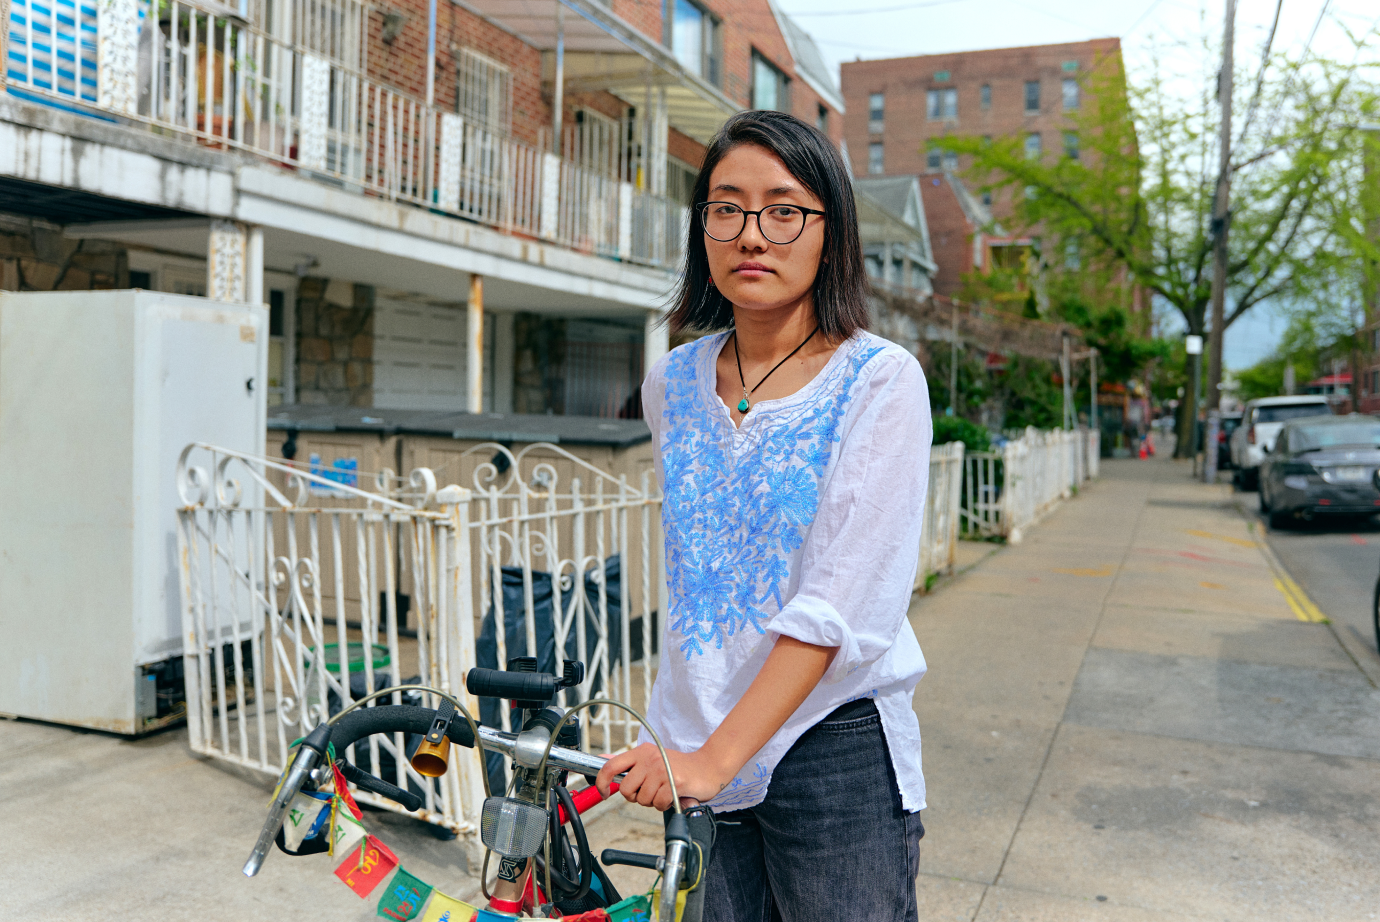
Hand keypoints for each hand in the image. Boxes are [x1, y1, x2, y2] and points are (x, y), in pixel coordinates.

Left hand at [595, 743, 729, 811]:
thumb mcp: (652, 758)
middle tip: (650, 791)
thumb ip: (630, 763)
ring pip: (642, 799)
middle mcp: (650, 758)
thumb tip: (602, 760)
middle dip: (636, 796)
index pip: (611, 766)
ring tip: (664, 791)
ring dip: (653, 801)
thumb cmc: (680, 767)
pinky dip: (665, 805)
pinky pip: (658, 804)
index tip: (604, 793)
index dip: (601, 782)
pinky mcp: (674, 783)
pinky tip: (672, 796)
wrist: (709, 767)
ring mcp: (662, 770)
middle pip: (626, 789)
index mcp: (642, 751)